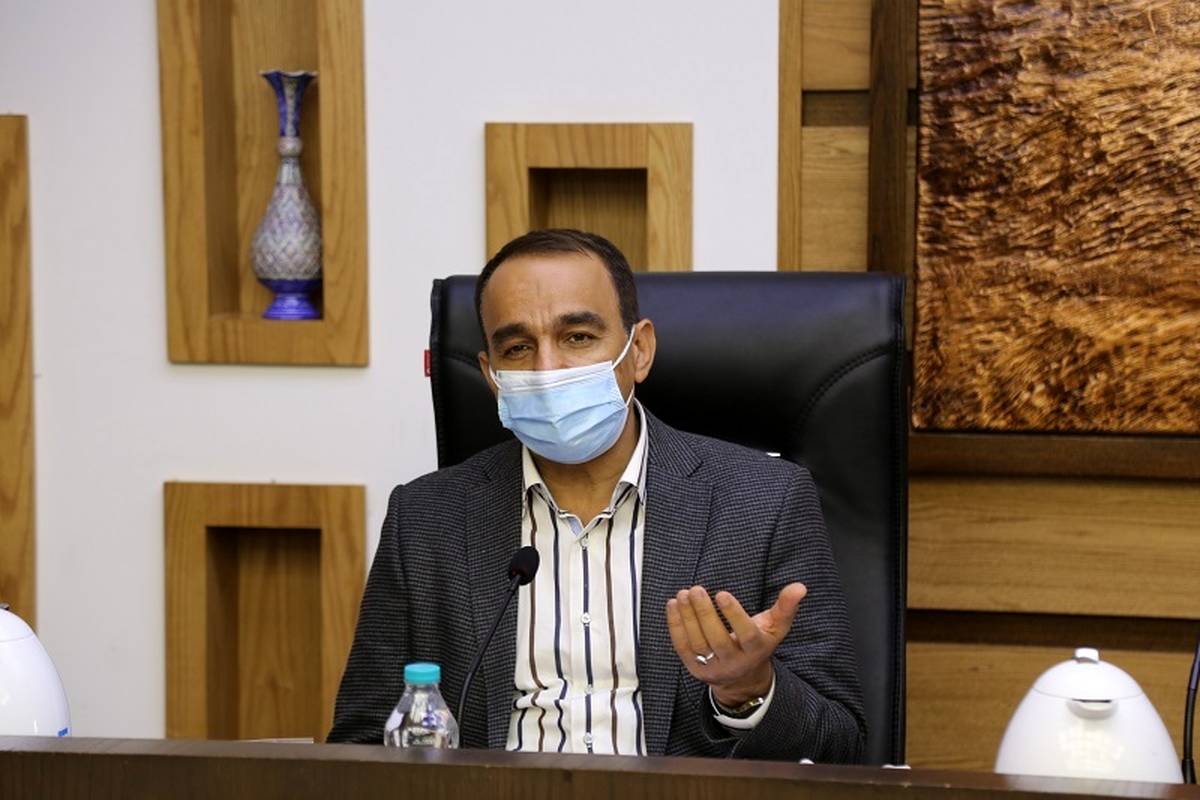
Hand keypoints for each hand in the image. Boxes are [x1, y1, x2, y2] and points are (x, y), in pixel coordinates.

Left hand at [665, 583, 806, 707]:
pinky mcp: (696, 669)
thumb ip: (786, 607)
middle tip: (696, 589)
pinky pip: (683, 647)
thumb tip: (800, 586)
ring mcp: (713, 667)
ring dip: (688, 617)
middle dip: (704, 613)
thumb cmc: (759, 644)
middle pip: (717, 639)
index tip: (722, 593)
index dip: (733, 615)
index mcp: (755, 650)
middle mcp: (734, 661)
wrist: (743, 678)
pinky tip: (673, 605)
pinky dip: (676, 626)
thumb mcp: (776, 628)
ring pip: (697, 643)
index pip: (745, 634)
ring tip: (683, 594)